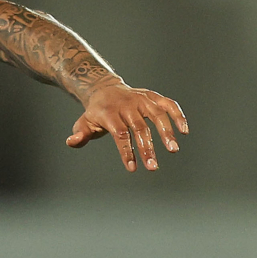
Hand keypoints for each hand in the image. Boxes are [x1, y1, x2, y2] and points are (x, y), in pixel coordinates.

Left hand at [66, 83, 187, 171]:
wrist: (104, 89)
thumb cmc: (96, 113)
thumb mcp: (84, 122)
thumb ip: (80, 133)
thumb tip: (72, 141)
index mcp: (109, 112)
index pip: (120, 133)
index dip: (126, 151)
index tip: (133, 168)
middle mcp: (127, 104)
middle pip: (139, 127)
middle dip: (147, 148)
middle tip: (153, 167)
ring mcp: (141, 99)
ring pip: (157, 115)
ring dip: (166, 132)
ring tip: (173, 150)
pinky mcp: (153, 96)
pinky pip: (168, 104)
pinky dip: (177, 115)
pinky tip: (184, 131)